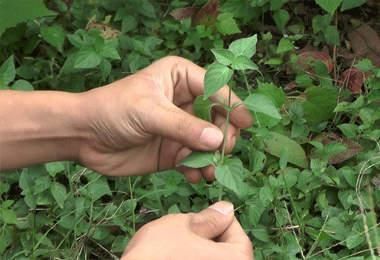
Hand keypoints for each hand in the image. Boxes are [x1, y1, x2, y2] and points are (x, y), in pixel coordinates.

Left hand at [79, 56, 251, 180]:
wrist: (83, 136)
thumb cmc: (113, 110)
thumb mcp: (149, 112)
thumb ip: (183, 126)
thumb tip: (218, 140)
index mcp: (181, 78)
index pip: (216, 88)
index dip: (233, 105)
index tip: (245, 124)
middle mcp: (186, 102)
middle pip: (218, 118)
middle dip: (223, 135)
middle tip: (222, 151)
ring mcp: (181, 128)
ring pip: (209, 142)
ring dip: (213, 157)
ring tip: (209, 171)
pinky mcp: (173, 151)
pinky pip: (194, 160)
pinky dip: (198, 169)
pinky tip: (194, 176)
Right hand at [121, 201, 252, 259]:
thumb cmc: (158, 254)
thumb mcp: (182, 226)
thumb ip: (209, 218)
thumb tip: (226, 209)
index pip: (238, 234)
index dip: (220, 219)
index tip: (203, 214)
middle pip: (227, 252)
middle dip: (209, 237)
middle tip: (187, 230)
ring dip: (198, 252)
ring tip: (176, 246)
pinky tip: (171, 258)